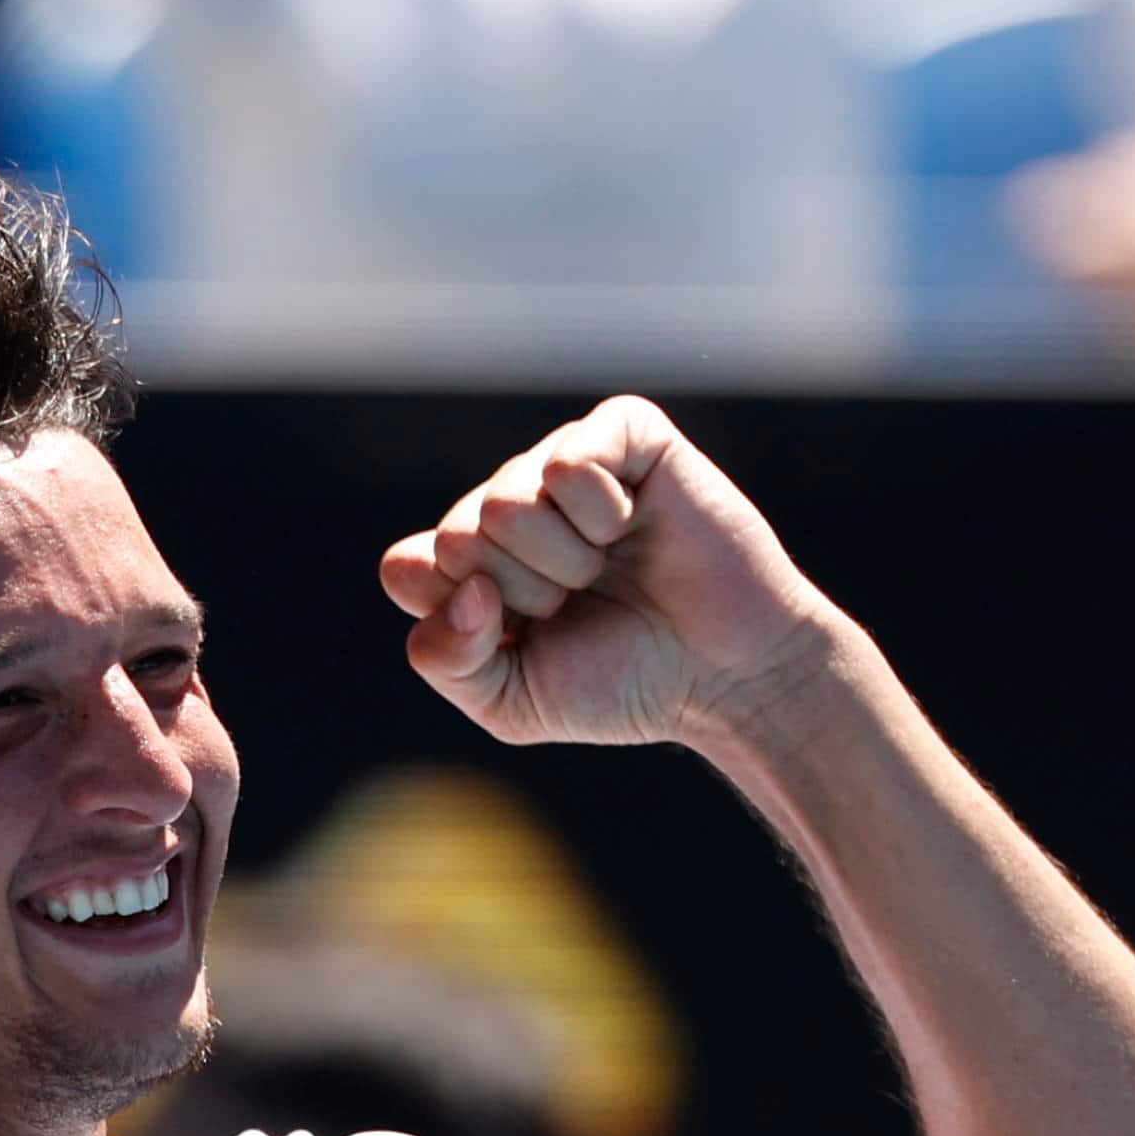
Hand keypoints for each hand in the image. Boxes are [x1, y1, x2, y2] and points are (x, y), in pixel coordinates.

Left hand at [379, 396, 845, 751]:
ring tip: (609, 567)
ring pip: (504, 501)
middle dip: (523, 593)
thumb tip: (456, 581)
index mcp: (471, 561)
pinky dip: (602, 514)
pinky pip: (567, 463)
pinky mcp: (623, 435)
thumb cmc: (620, 684)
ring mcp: (564, 466)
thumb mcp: (508, 700)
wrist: (727, 675)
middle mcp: (509, 503)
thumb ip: (444, 657)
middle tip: (581, 603)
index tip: (525, 639)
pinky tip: (634, 526)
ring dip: (564, 560)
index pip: (406, 568)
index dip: (461, 618)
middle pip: (456, 535)